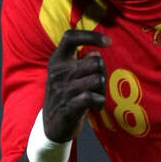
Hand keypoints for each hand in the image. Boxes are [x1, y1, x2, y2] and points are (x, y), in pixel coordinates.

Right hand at [43, 28, 111, 142]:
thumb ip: (82, 61)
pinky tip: (96, 106)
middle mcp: (57, 72)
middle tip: (97, 85)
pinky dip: (100, 102)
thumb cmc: (66, 96)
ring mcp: (62, 89)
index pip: (70, 37)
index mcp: (57, 60)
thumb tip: (96, 53)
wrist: (52, 126)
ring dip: (102, 89)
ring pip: (97, 79)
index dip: (91, 35)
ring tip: (95, 96)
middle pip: (95, 61)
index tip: (108, 41)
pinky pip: (94, 97)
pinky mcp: (69, 106)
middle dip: (102, 72)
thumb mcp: (68, 75)